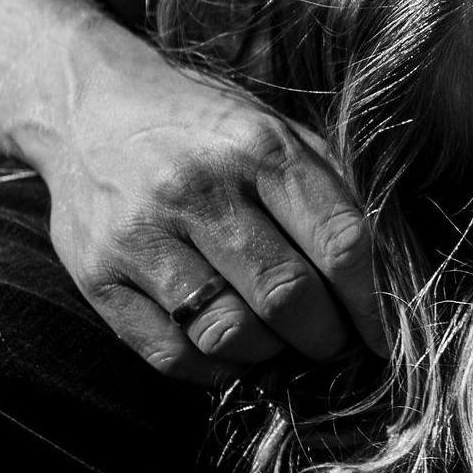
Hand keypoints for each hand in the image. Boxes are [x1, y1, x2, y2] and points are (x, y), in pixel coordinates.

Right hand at [30, 39, 382, 387]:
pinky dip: (214, 367)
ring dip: (270, 355)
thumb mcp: (277, 132)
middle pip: (286, 297)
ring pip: (229, 333)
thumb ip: (331, 194)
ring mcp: (141, 235)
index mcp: (259, 148)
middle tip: (331, 341)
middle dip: (325, 337)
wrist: (87, 105)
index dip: (372, 302)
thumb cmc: (204, 128)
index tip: (381, 333)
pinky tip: (228, 348)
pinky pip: (171, 355)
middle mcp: (197, 189)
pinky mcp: (96, 275)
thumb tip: (385, 277)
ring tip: (279, 341)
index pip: (340, 242)